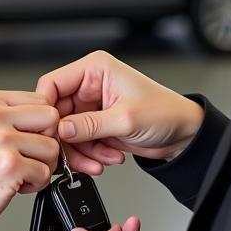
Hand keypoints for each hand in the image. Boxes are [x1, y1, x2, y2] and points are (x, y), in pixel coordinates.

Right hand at [0, 90, 59, 230]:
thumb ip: (13, 115)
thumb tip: (50, 117)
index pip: (42, 100)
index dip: (42, 124)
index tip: (28, 139)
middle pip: (51, 119)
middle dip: (47, 141)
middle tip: (28, 156)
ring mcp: (1, 140)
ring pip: (52, 148)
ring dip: (41, 166)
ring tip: (18, 171)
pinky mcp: (9, 166)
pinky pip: (45, 173)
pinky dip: (35, 184)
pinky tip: (14, 184)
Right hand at [35, 50, 203, 173]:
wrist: (184, 134)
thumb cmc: (165, 112)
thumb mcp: (125, 119)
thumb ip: (89, 125)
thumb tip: (61, 130)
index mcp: (95, 70)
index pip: (53, 83)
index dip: (46, 108)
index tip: (49, 130)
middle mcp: (90, 86)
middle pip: (57, 112)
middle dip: (67, 138)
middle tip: (73, 155)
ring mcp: (91, 107)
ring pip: (66, 132)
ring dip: (81, 151)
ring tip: (99, 161)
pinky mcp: (96, 125)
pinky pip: (79, 143)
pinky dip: (90, 155)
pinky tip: (108, 158)